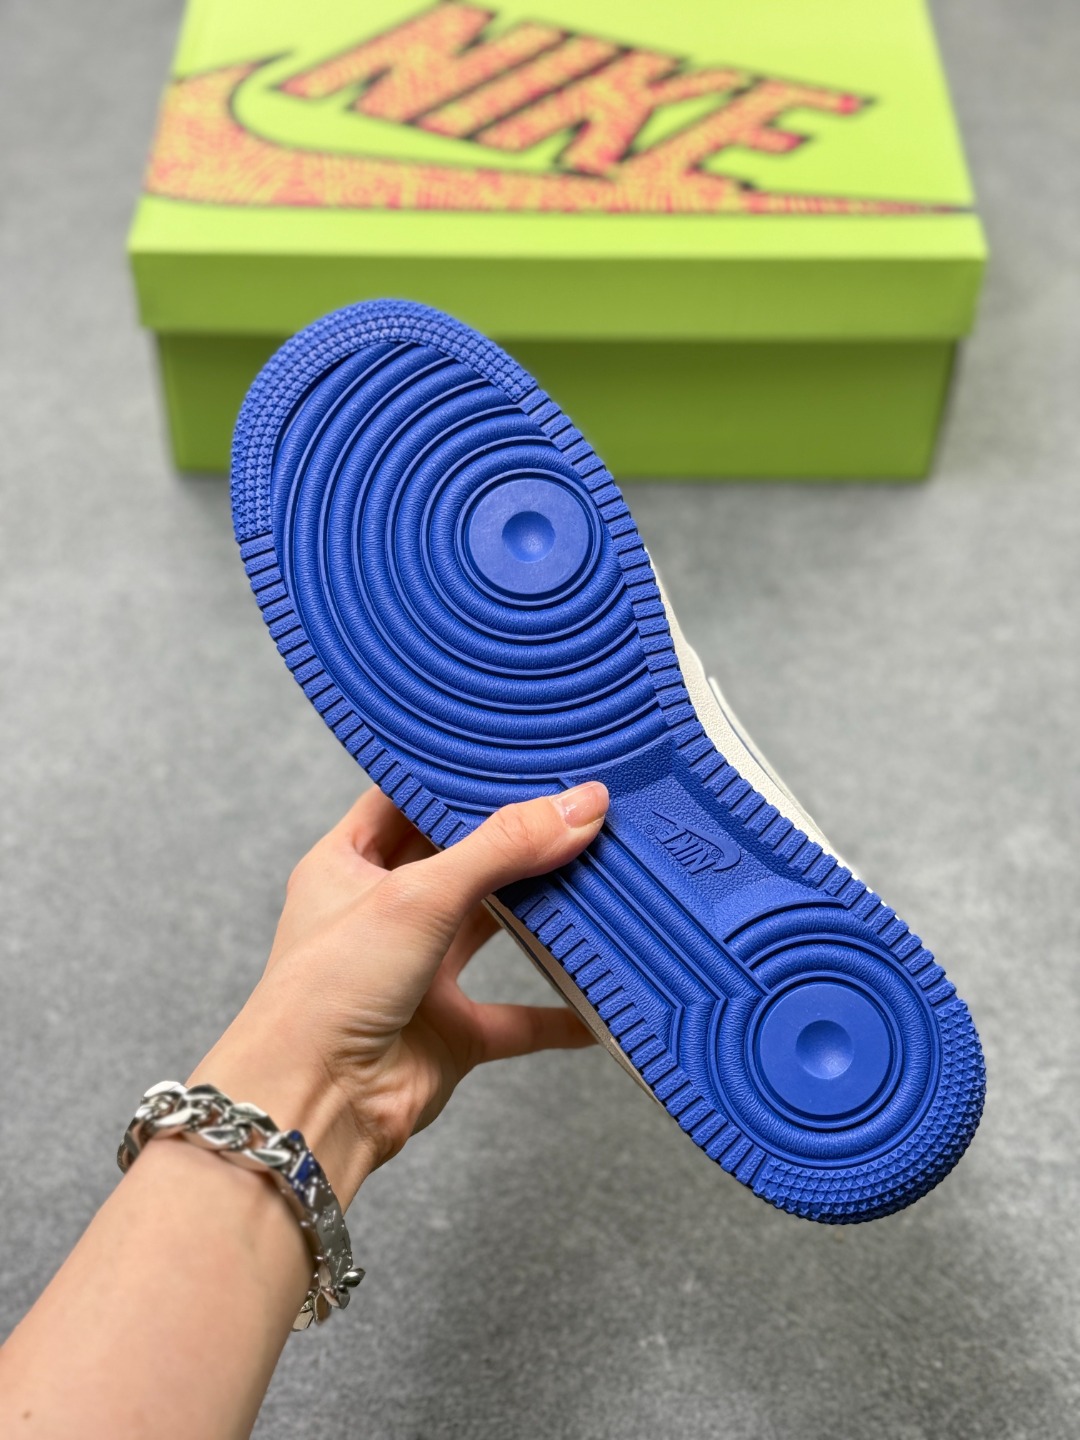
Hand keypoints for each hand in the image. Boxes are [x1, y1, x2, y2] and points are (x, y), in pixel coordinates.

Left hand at [191, 781, 609, 1204]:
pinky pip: (518, 1017)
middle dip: (514, 838)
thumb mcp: (417, 896)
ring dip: (541, 914)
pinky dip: (559, 1011)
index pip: (406, 797)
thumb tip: (580, 805)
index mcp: (348, 863)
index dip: (455, 775)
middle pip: (461, 859)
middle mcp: (382, 913)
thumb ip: (502, 848)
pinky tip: (600, 996)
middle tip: (575, 802)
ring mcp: (418, 973)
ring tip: (597, 874)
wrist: (311, 1107)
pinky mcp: (450, 1031)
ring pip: (493, 930)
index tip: (516, 751)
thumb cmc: (325, 993)